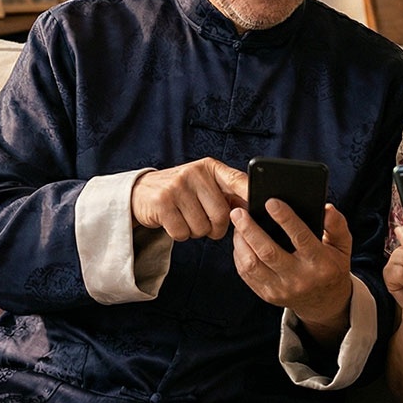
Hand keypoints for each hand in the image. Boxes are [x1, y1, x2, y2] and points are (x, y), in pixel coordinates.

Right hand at [130, 157, 244, 240]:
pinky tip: (174, 221)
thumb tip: (254, 209)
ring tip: (186, 218)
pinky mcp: (161, 202)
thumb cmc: (181, 193)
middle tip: (206, 224)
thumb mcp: (204, 185)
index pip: (237, 180)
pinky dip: (180, 234)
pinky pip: (182, 233)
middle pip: (220, 215)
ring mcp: (176, 186)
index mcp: (209, 167)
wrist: (141, 192)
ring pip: (201, 228)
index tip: (262, 204)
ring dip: (196, 232)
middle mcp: (194, 173)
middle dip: (216, 228)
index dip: (250, 193)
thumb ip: (228, 193)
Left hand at [232, 200, 352, 335]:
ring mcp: (281, 289)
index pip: (300, 238)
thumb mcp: (342, 246)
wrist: (324, 303)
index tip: (270, 202)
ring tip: (237, 222)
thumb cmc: (331, 267)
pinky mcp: (267, 295)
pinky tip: (239, 239)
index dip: (285, 218)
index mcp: (320, 264)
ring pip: (252, 264)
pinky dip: (239, 254)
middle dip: (250, 229)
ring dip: (240, 241)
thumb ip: (337, 225)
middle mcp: (299, 279)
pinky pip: (246, 274)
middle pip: (268, 252)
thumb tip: (326, 209)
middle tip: (238, 211)